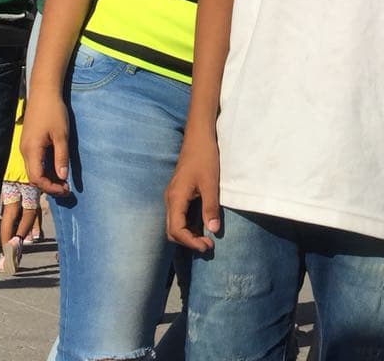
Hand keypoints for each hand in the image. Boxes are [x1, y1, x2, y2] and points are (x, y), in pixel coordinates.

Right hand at [20, 93, 71, 196]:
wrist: (43, 93)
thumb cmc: (54, 112)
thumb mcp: (62, 135)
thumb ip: (61, 157)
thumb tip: (63, 177)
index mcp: (31, 150)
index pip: (37, 178)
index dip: (51, 187)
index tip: (66, 189)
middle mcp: (24, 151)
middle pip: (33, 177)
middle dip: (49, 186)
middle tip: (66, 189)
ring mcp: (25, 147)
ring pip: (33, 170)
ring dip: (47, 178)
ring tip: (63, 182)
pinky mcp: (28, 143)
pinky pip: (34, 162)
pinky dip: (44, 169)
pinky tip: (56, 169)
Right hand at [165, 128, 220, 251]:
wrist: (198, 137)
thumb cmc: (204, 157)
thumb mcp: (210, 183)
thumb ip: (211, 207)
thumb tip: (213, 230)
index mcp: (175, 198)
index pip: (176, 229)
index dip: (190, 242)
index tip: (207, 246)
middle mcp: (170, 199)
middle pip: (172, 230)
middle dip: (188, 241)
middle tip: (208, 245)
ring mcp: (172, 196)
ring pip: (174, 223)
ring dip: (188, 234)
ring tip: (207, 237)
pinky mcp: (178, 193)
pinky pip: (179, 215)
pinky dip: (188, 224)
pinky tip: (203, 224)